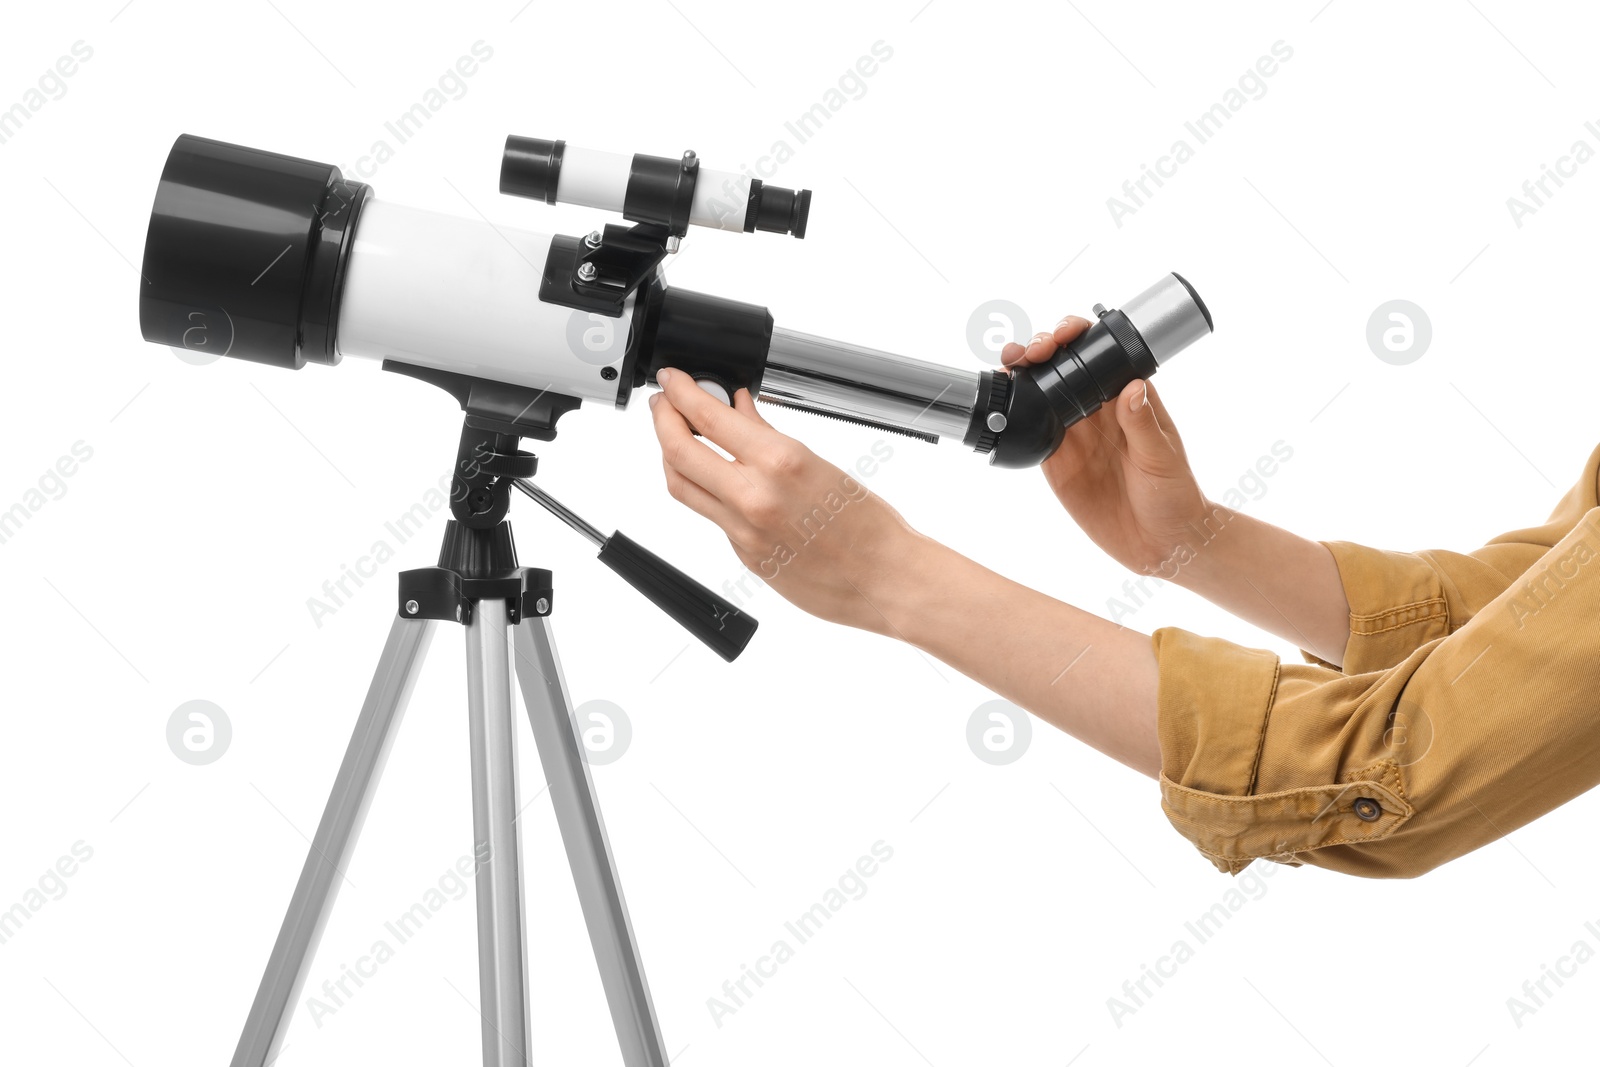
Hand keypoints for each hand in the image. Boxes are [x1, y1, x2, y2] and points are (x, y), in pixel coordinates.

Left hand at [648, 368, 920, 632]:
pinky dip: (705, 490)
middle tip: (663, 404)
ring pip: (682, 486)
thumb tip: (739, 409)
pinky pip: (710, 517)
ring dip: (671, 455)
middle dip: (662, 418)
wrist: (885, 580)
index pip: (708, 417)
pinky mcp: (744, 555)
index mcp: (780, 463)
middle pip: (678, 450)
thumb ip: (769, 438)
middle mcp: (754, 497)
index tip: (672, 380)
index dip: (680, 392)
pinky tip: (715, 479)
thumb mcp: (820, 465)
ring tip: (676, 437)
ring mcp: (744, 531)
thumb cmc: (869, 525)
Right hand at [1003, 317, 1210, 576]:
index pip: (1099, 353)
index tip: (1063, 336)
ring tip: (1007, 369)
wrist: (1160, 542)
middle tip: (1027, 354)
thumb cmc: (1174, 495)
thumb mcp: (1161, 457)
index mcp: (1126, 397)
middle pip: (1062, 366)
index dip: (1078, 336)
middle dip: (1041, 349)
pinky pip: (1031, 432)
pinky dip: (1015, 416)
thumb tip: (1132, 388)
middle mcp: (1097, 410)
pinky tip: (1003, 406)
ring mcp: (1073, 434)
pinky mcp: (1056, 461)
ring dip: (1021, 375)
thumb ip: (1142, 424)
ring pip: (1041, 393)